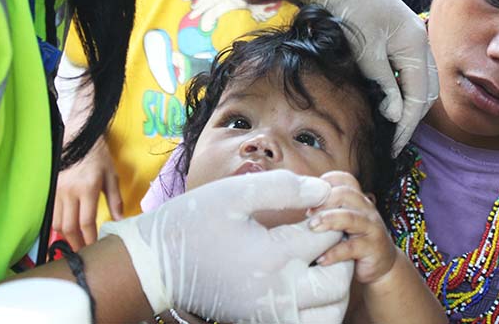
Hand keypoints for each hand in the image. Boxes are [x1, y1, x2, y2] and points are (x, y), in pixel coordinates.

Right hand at [52, 139, 123, 249]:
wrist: (78, 137)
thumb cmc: (98, 156)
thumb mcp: (111, 176)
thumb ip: (115, 200)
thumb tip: (121, 220)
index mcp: (87, 189)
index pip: (86, 222)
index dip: (89, 239)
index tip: (94, 248)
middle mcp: (70, 192)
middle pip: (68, 227)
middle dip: (76, 243)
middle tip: (84, 252)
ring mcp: (58, 191)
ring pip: (58, 222)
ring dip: (66, 236)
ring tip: (76, 243)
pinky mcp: (52, 189)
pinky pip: (53, 213)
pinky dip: (59, 224)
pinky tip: (67, 229)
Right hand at [100, 170, 353, 323]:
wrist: (157, 265)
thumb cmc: (194, 222)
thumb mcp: (233, 194)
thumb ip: (283, 188)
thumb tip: (324, 190)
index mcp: (272, 257)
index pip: (326, 237)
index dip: (329, 216)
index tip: (318, 204)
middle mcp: (277, 294)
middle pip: (338, 281)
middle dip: (341, 253)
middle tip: (325, 233)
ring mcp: (270, 316)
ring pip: (330, 313)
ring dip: (336, 286)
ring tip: (320, 260)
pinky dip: (319, 308)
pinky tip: (305, 280)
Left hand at [295, 0, 437, 152]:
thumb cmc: (350, 9)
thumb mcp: (365, 51)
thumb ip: (384, 83)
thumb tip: (396, 115)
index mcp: (416, 45)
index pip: (420, 96)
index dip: (407, 124)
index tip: (395, 144)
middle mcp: (420, 43)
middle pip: (427, 91)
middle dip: (412, 118)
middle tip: (394, 141)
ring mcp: (412, 39)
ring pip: (420, 82)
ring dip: (408, 105)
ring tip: (392, 127)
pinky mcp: (399, 38)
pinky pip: (408, 71)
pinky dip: (402, 89)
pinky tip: (388, 101)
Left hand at [308, 172, 398, 284]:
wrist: (383, 266)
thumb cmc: (354, 241)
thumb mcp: (342, 222)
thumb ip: (327, 211)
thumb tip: (295, 204)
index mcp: (358, 200)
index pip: (345, 179)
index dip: (326, 182)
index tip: (309, 194)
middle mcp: (366, 209)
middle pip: (346, 193)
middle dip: (324, 201)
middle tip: (307, 214)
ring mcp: (372, 227)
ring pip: (350, 217)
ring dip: (328, 220)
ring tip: (312, 228)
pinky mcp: (373, 248)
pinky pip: (352, 247)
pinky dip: (334, 253)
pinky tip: (321, 259)